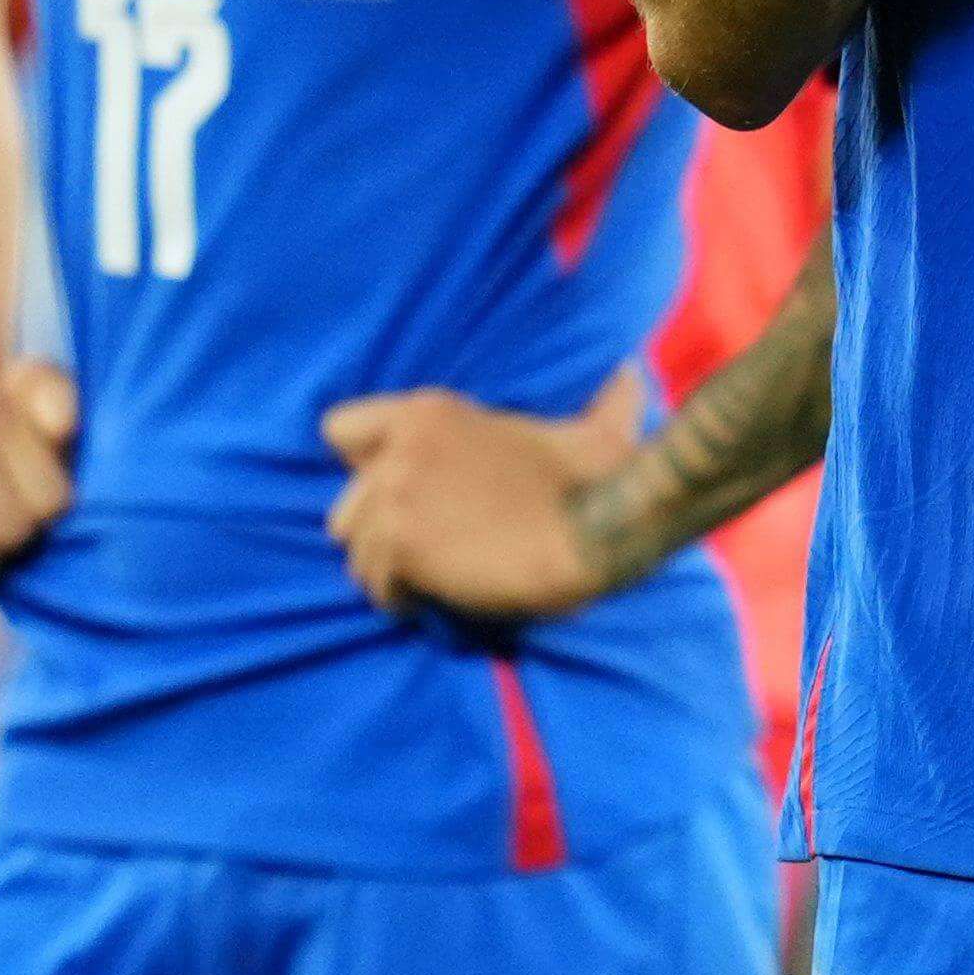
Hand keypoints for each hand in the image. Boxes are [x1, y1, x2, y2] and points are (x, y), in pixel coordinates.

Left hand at [323, 369, 649, 618]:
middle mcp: (400, 448)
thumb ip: (600, 400)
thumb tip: (634, 374)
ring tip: (430, 583)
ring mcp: (395, 497)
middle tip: (425, 549)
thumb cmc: (593, 481)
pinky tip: (433, 600)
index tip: (395, 490)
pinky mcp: (402, 545)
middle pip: (345, 508)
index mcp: (428, 411)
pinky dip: (402, 600)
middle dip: (377, 532)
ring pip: (357, 554)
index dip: (362, 466)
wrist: (594, 532)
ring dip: (390, 574)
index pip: (339, 429)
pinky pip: (378, 586)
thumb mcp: (585, 428)